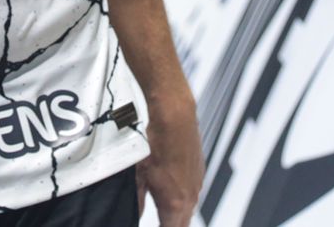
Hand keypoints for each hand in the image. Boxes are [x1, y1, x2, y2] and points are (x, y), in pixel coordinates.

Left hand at [138, 95, 202, 226]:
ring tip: (164, 211)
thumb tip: (134, 213)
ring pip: (189, 209)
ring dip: (178, 213)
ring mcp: (197, 184)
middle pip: (183, 225)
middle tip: (160, 221)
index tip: (156, 226)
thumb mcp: (138, 176)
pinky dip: (183, 196)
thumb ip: (137, 201)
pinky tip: (171, 187)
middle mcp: (190, 197)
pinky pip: (192, 192)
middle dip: (171, 226)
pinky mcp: (199, 172)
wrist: (175, 118)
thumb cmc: (156, 143)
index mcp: (175, 203)